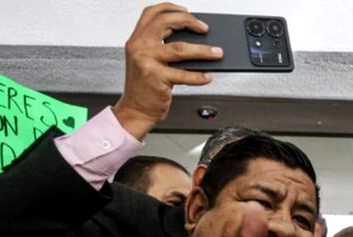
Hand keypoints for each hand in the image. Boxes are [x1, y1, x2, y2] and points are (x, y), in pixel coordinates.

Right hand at [112, 3, 221, 139]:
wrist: (135, 110)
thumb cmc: (144, 87)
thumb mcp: (145, 60)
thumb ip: (160, 46)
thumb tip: (191, 38)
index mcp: (136, 39)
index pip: (152, 13)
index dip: (170, 8)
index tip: (187, 11)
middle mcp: (139, 47)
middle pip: (166, 23)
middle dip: (189, 22)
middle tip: (204, 29)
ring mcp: (147, 62)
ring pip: (180, 49)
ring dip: (203, 50)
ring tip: (217, 53)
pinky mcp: (157, 78)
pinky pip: (184, 74)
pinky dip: (199, 76)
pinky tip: (207, 76)